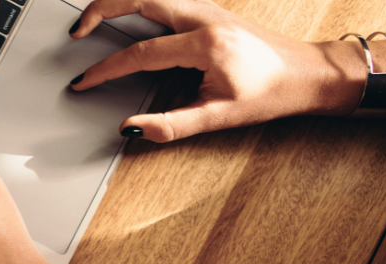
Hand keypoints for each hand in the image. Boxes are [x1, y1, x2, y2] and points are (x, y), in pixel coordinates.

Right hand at [69, 0, 365, 141]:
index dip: (105, 70)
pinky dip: (140, 3)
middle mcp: (205, 18)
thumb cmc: (273, 93)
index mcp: (205, 44)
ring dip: (120, 1)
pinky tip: (129, 14)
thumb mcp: (220, 117)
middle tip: (77, 29)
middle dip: (101, 10)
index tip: (85, 82)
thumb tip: (134, 129)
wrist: (308, 74)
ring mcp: (208, 10)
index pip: (140, 54)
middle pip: (140, 1)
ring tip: (94, 17)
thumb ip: (172, 125)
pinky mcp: (211, 11)